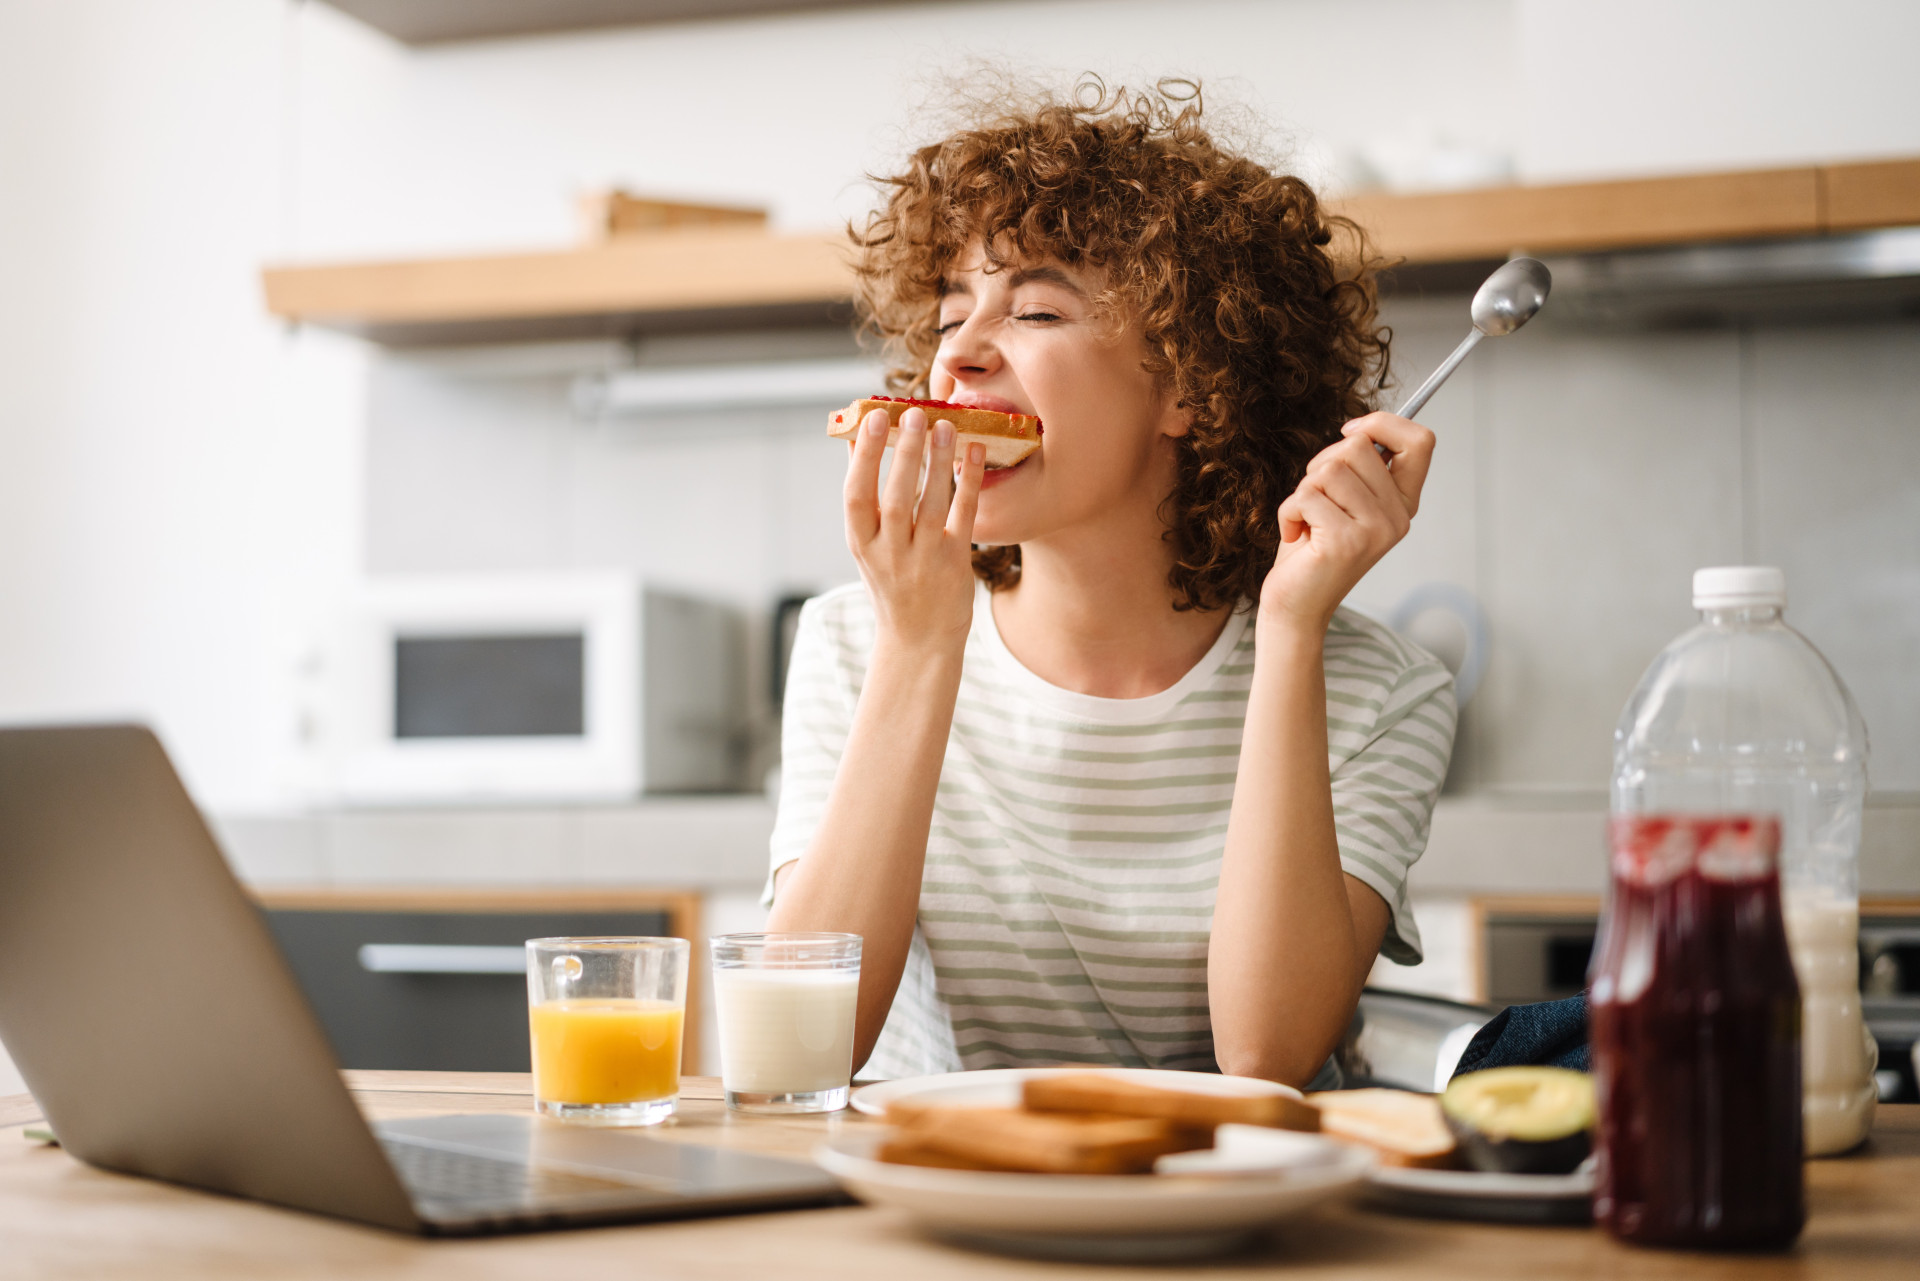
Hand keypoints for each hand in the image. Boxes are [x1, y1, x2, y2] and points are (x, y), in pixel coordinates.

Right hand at [844, 406, 986, 652]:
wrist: (918, 639)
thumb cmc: (891, 579)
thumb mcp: (867, 542)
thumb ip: (862, 494)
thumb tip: (854, 436)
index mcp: (861, 543)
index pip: (855, 495)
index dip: (864, 456)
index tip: (874, 416)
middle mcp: (889, 554)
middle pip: (896, 498)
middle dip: (904, 454)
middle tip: (914, 413)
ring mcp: (924, 561)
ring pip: (931, 505)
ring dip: (938, 462)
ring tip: (945, 425)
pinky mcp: (955, 564)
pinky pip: (964, 517)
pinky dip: (969, 482)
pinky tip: (975, 452)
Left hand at [1259, 412, 1434, 634]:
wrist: (1295, 603)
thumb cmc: (1312, 547)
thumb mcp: (1342, 498)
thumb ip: (1359, 467)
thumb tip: (1362, 428)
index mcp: (1403, 502)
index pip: (1420, 441)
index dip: (1383, 423)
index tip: (1350, 430)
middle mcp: (1398, 517)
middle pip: (1358, 446)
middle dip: (1321, 464)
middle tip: (1315, 500)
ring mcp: (1376, 531)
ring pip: (1329, 469)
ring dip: (1303, 491)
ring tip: (1307, 520)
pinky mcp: (1347, 543)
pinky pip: (1306, 496)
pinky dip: (1288, 511)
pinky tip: (1296, 535)